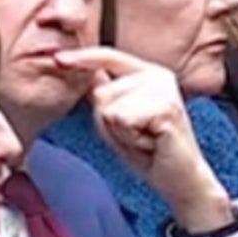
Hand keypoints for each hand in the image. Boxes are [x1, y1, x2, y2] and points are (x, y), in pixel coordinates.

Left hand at [54, 47, 237, 230]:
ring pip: (110, 108)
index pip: (109, 57)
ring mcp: (164, 90)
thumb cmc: (150, 152)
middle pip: (102, 92)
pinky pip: (122, 120)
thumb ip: (105, 96)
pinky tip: (150, 143)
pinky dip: (130, 139)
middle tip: (136, 135)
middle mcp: (158, 76)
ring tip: (143, 139)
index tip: (58, 59)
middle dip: (109, 122)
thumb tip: (88, 73)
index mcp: (148, 73)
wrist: (179, 179)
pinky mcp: (167, 107)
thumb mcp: (117, 122)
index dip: (82, 58)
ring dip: (120, 133)